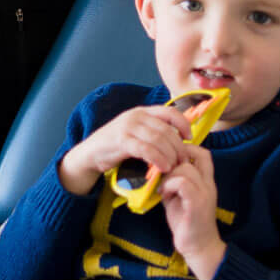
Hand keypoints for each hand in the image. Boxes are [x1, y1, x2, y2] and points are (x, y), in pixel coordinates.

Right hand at [57, 104, 195, 196]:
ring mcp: (128, 127)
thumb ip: (154, 132)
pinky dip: (157, 159)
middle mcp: (136, 116)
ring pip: (158, 139)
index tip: (189, 138)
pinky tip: (163, 167)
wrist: (91, 153)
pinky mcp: (121, 141)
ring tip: (173, 166)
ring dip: (170, 155)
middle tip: (182, 161)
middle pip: (166, 129)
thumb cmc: (117, 146)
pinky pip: (146, 149)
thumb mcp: (136, 133)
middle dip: (178, 147)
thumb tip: (179, 140)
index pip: (170, 112)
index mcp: (142, 112)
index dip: (183, 124)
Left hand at [159, 147, 226, 279]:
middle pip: (192, 156)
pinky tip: (164, 195)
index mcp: (206, 181)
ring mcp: (204, 193)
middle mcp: (208, 184)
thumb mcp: (178, 197)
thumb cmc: (186, 223)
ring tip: (163, 190)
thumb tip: (157, 168)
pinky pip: (183, 183)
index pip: (203, 153)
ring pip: (185, 168)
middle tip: (162, 178)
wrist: (198, 247)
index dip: (186, 149)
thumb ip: (173, 181)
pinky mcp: (197, 203)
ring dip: (168, 176)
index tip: (169, 161)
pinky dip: (169, 185)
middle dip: (171, 163)